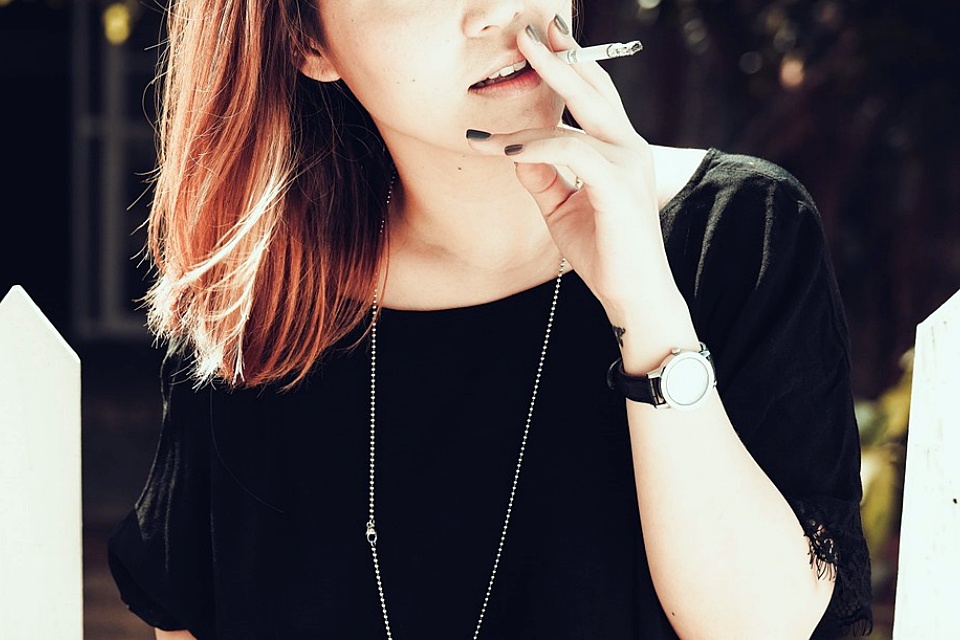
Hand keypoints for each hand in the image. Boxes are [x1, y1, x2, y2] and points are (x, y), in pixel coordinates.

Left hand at [466, 19, 676, 317]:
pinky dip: (536, 145)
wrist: (633, 296)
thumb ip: (542, 177)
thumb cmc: (603, 253)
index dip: (571, 65)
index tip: (543, 40)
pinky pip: (570, 151)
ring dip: (545, 86)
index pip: (595, 97)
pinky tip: (506, 150)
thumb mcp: (562, 209)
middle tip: (530, 28)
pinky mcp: (616, 186)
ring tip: (516, 60)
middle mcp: (627, 148)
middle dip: (562, 54)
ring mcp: (626, 164)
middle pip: (594, 88)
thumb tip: (515, 149)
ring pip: (581, 112)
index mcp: (618, 150)